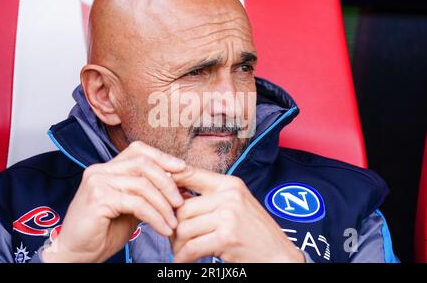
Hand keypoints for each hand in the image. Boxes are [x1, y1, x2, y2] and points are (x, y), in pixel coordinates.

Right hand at [42, 141, 185, 262]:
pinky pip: (137, 204)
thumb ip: (148, 193)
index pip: (138, 150)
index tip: (182, 168)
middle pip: (143, 163)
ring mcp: (97, 182)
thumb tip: (178, 185)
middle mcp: (100, 170)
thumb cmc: (103, 231)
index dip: (162, 157)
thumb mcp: (131, 207)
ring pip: (142, 184)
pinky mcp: (98, 198)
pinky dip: (155, 217)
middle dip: (167, 182)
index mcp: (107, 168)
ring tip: (173, 222)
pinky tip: (163, 229)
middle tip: (180, 202)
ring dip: (163, 205)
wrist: (77, 254)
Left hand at [171, 166, 304, 262]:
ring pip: (184, 228)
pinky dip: (183, 258)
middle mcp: (229, 195)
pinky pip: (192, 247)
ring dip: (177, 244)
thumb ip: (211, 198)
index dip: (168, 181)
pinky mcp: (227, 237)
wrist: (279, 256)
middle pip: (182, 207)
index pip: (189, 173)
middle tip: (172, 239)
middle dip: (172, 226)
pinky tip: (183, 262)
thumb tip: (176, 197)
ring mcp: (229, 215)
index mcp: (230, 184)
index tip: (156, 194)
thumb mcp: (237, 206)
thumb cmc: (255, 233)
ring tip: (179, 252)